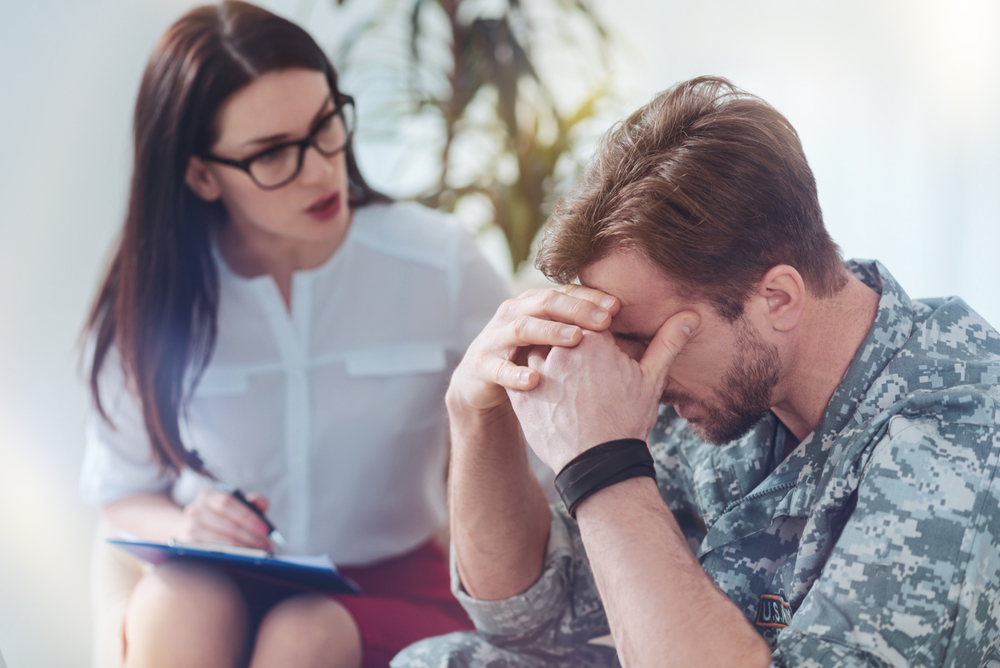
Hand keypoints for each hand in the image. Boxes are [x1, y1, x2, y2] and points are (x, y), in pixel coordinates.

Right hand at [178, 489, 271, 548]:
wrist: (193, 527)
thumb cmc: (221, 516)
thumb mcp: (235, 505)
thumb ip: (252, 502)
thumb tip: (262, 503)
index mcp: (208, 496)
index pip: (228, 503)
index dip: (247, 516)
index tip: (264, 529)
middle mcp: (195, 510)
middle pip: (226, 524)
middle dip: (250, 536)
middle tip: (265, 545)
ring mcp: (189, 529)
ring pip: (220, 541)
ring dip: (242, 548)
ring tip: (257, 552)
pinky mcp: (188, 546)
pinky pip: (212, 553)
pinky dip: (229, 556)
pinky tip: (242, 557)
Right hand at [446, 285, 619, 417]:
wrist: (482, 381)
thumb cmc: (531, 358)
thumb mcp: (557, 341)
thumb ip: (589, 331)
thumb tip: (632, 327)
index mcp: (536, 304)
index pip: (566, 292)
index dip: (591, 297)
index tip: (618, 307)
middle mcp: (514, 312)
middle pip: (546, 303)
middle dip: (576, 310)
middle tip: (605, 322)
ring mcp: (495, 336)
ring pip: (522, 327)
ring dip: (550, 332)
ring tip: (576, 340)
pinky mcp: (481, 364)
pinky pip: (497, 367)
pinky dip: (515, 374)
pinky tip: (535, 381)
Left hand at [507, 310, 698, 471]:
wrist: (598, 465)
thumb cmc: (627, 420)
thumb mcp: (651, 379)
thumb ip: (667, 342)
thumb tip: (692, 316)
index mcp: (591, 338)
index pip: (588, 319)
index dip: (596, 334)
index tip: (600, 351)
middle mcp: (560, 349)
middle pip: (560, 333)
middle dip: (569, 345)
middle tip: (581, 371)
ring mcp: (537, 372)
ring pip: (536, 351)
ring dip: (546, 360)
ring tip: (564, 384)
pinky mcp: (520, 395)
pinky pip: (519, 377)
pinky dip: (529, 381)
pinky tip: (546, 395)